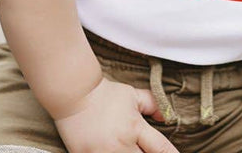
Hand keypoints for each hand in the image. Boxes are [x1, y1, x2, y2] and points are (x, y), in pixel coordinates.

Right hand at [55, 77, 178, 152]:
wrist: (74, 94)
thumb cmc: (105, 94)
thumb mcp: (132, 95)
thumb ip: (153, 104)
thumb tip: (166, 117)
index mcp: (135, 127)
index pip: (161, 148)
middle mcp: (121, 144)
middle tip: (144, 149)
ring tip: (128, 149)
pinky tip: (113, 151)